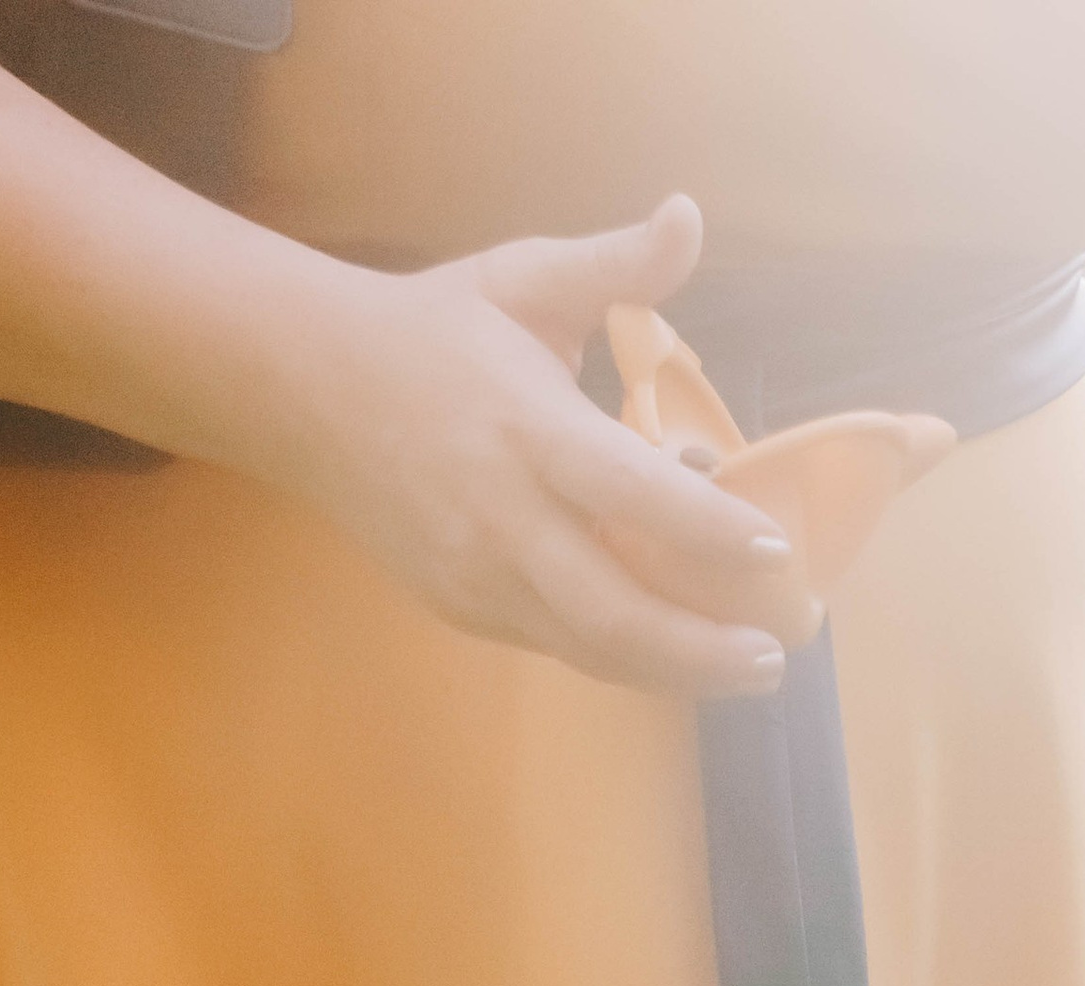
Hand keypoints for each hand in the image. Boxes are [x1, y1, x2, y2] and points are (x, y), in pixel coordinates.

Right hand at [259, 193, 792, 695]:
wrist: (309, 388)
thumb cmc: (434, 330)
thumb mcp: (523, 278)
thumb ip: (615, 263)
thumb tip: (689, 216)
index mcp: (525, 427)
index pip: (629, 493)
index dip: (706, 531)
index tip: (775, 551)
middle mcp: (501, 516)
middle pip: (613, 611)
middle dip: (702, 647)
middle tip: (775, 654)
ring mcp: (478, 574)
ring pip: (590, 648)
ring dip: (675, 671)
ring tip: (744, 669)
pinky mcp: (463, 607)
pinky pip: (558, 647)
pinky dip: (624, 659)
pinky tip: (677, 655)